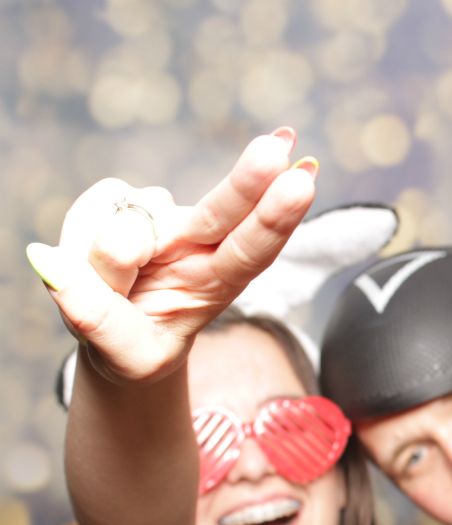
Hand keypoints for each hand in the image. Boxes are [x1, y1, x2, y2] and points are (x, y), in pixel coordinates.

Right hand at [27, 128, 316, 383]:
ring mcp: (163, 218)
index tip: (300, 184)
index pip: (251, 250)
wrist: (115, 333)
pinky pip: (98, 204)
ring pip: (135, 216)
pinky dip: (86, 233)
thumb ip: (101, 323)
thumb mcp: (128, 357)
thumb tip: (60, 273)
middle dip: (248, 181)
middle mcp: (200, 242)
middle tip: (274, 150)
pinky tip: (98, 260)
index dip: (275, 218)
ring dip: (114, 256)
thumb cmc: (137, 346)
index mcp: (219, 281)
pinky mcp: (124, 199)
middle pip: (223, 209)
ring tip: (118, 288)